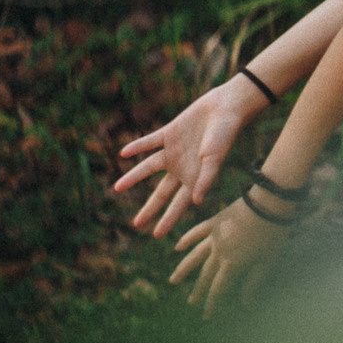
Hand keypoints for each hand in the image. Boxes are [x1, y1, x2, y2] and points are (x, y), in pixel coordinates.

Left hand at [114, 77, 263, 236]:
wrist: (225, 107)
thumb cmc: (224, 135)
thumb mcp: (214, 159)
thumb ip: (205, 179)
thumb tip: (196, 203)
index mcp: (194, 177)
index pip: (178, 204)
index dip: (168, 219)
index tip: (157, 235)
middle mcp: (182, 167)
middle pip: (161, 192)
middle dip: (150, 209)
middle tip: (137, 224)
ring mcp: (174, 151)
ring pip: (148, 168)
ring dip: (133, 178)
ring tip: (117, 188)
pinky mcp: (169, 133)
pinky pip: (149, 142)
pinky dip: (137, 147)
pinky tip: (124, 153)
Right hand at [168, 197, 287, 315]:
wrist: (269, 203)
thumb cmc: (273, 234)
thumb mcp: (268, 261)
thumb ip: (255, 283)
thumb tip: (246, 304)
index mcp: (233, 264)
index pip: (219, 289)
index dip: (212, 304)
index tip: (206, 316)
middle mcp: (219, 252)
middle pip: (206, 275)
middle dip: (199, 290)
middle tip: (191, 302)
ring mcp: (215, 236)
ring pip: (195, 256)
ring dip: (184, 269)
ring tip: (173, 280)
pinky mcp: (215, 221)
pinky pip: (197, 232)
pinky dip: (186, 239)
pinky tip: (177, 248)